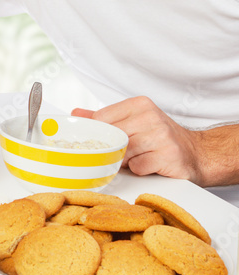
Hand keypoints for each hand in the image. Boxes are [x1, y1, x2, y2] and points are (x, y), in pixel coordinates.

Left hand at [72, 96, 203, 181]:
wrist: (197, 154)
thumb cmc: (161, 138)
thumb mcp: (133, 121)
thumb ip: (106, 118)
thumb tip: (76, 114)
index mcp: (139, 104)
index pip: (102, 118)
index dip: (98, 134)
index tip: (98, 142)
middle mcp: (151, 117)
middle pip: (112, 136)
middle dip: (112, 149)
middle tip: (118, 153)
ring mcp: (161, 136)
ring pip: (124, 152)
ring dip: (126, 161)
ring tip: (137, 158)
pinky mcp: (169, 156)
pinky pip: (138, 167)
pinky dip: (139, 170)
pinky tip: (149, 165)